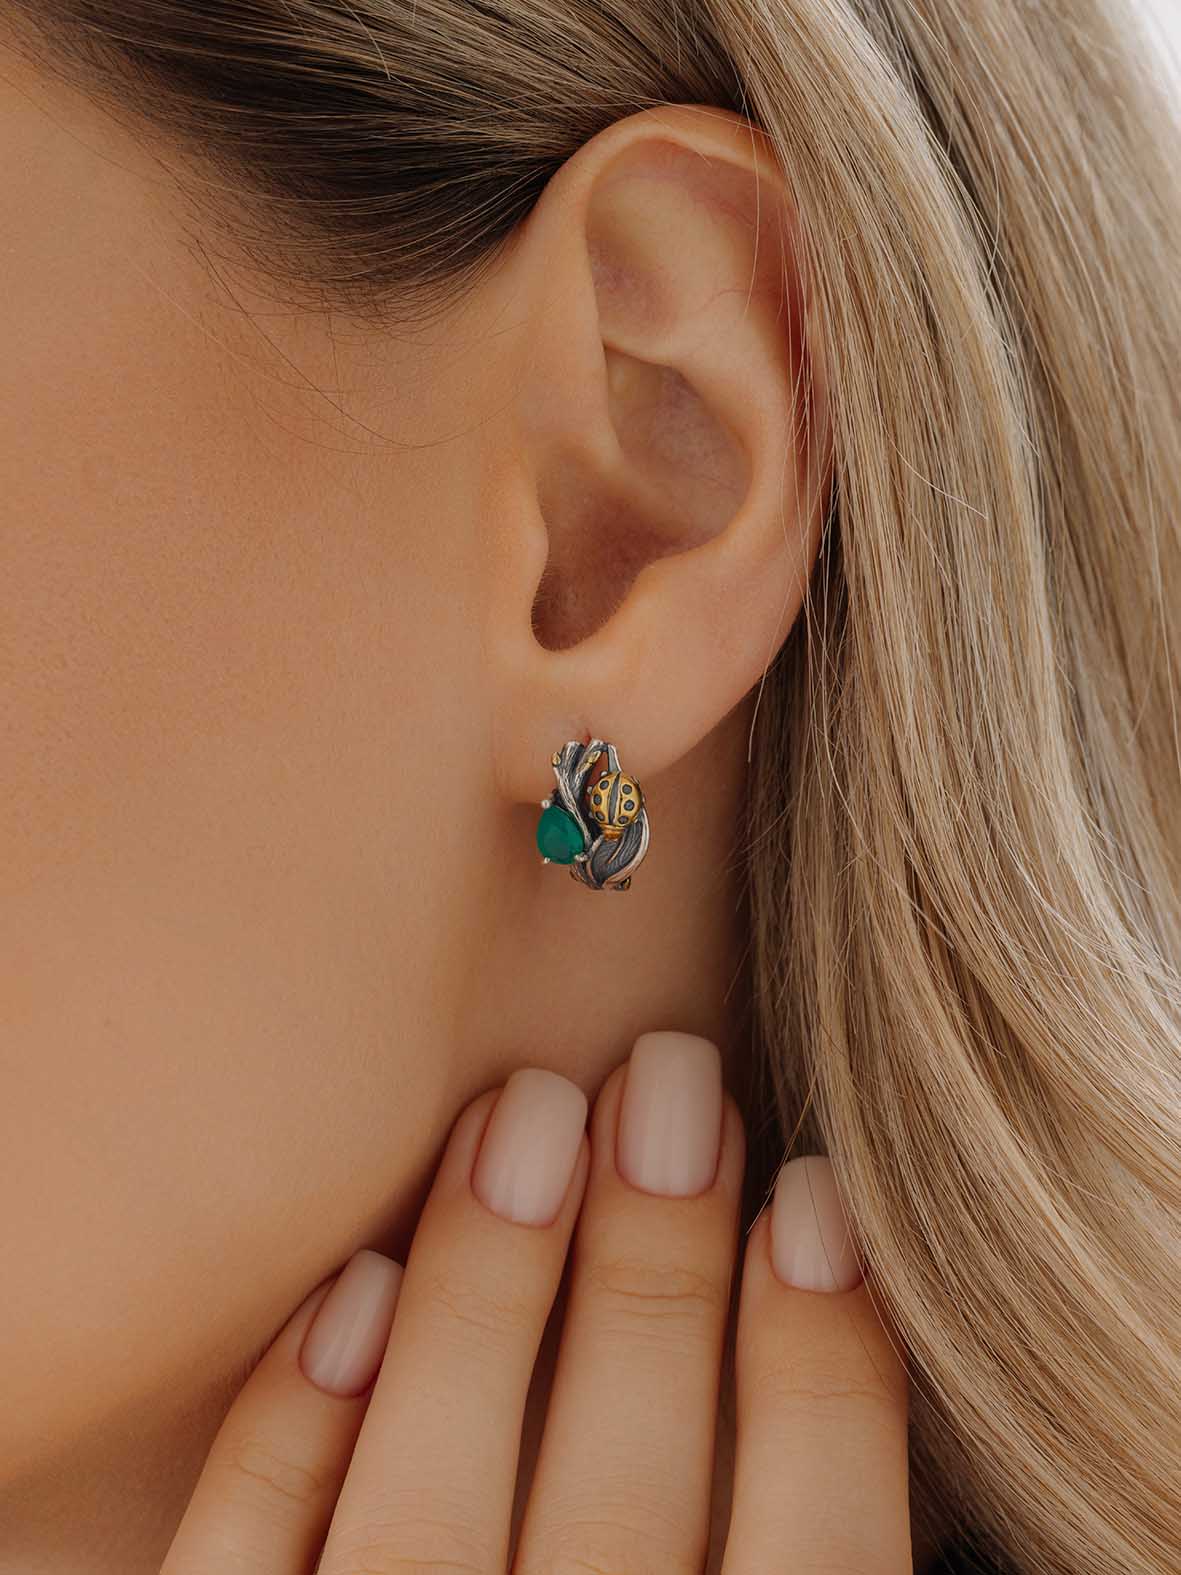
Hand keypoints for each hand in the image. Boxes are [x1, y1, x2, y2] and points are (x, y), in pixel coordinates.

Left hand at [161, 1030, 910, 1572]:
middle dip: (657, 1271)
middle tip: (671, 1077)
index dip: (823, 1367)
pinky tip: (341, 1290)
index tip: (818, 1187)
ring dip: (480, 1301)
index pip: (809, 1566)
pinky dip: (284, 1444)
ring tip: (525, 1112)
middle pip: (621, 1503)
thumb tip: (826, 1341)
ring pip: (421, 1518)